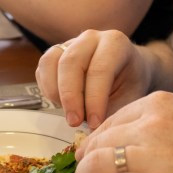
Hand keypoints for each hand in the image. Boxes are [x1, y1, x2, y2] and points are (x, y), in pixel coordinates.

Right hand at [36, 30, 152, 128]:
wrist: (128, 71)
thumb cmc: (130, 85)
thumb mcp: (130, 98)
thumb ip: (112, 111)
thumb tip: (92, 133)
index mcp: (115, 43)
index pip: (99, 69)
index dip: (94, 99)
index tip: (94, 124)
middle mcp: (91, 38)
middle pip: (70, 63)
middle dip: (70, 97)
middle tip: (74, 122)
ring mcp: (70, 43)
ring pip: (51, 62)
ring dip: (56, 93)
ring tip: (69, 113)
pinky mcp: (55, 53)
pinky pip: (43, 69)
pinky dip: (48, 90)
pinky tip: (62, 104)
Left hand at [75, 91, 172, 172]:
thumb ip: (156, 128)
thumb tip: (123, 148)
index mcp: (159, 104)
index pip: (106, 124)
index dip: (98, 148)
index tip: (103, 165)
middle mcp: (153, 124)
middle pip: (96, 145)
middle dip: (90, 166)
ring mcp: (157, 156)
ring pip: (96, 166)